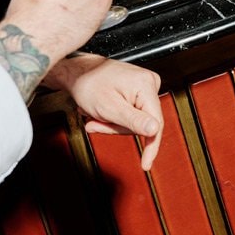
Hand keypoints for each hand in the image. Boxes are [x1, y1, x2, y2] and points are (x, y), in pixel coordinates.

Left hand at [46, 54, 164, 170]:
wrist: (78, 71)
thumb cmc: (88, 83)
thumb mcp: (109, 107)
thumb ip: (133, 120)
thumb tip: (155, 130)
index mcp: (145, 85)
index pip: (156, 123)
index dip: (151, 145)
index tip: (146, 163)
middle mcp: (149, 83)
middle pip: (143, 122)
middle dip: (117, 128)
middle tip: (96, 123)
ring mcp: (144, 85)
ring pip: (135, 120)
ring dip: (112, 123)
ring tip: (95, 115)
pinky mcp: (138, 89)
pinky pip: (131, 113)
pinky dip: (114, 117)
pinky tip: (102, 111)